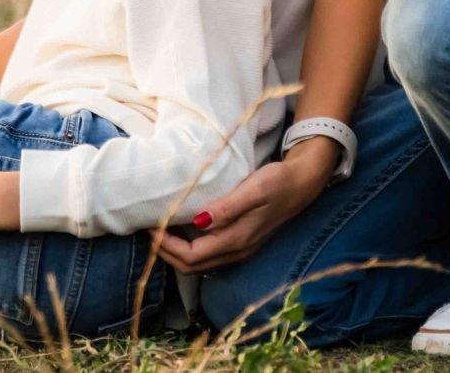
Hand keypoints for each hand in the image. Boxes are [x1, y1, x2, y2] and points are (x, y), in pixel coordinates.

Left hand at [155, 139, 337, 273]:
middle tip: (147, 230)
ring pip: (198, 264)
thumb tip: (198, 222)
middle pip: (191, 266)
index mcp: (237, 240)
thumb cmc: (277, 182)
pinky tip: (180, 229)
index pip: (191, 256)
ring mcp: (239, 250)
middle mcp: (237, 251)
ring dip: (175, 252)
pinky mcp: (241, 243)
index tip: (149, 227)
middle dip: (165, 253)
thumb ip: (226, 208)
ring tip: (158, 229)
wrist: (302, 184)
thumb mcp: (253, 190)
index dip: (166, 246)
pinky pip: (207, 256)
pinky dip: (188, 248)